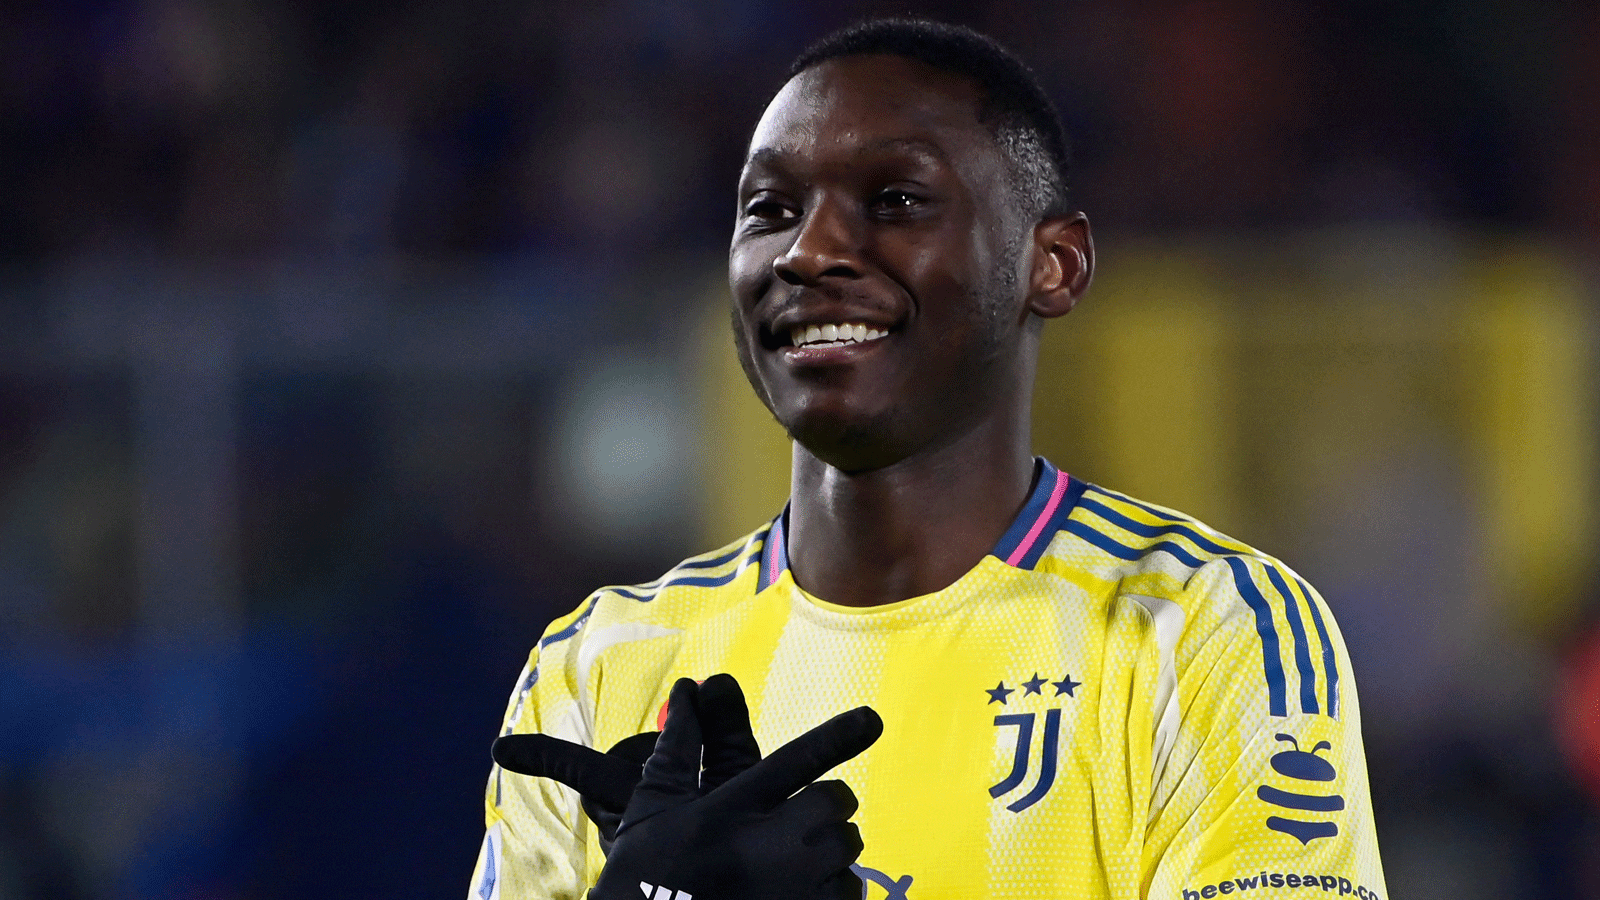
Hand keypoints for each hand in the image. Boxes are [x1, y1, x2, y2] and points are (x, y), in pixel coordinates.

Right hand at [493, 674, 880, 899]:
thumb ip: (678, 749)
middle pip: (831, 803)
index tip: (871, 719)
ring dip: (828, 849)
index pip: (792, 762)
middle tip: (799, 819)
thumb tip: (688, 691)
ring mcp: (791, 891)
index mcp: (728, 811)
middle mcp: (765, 849)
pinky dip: (831, 889)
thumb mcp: (653, 810)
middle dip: (825, 805)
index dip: (836, 737)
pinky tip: (797, 893)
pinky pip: (849, 893)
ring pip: (845, 848)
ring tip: (792, 863)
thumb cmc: (646, 876)